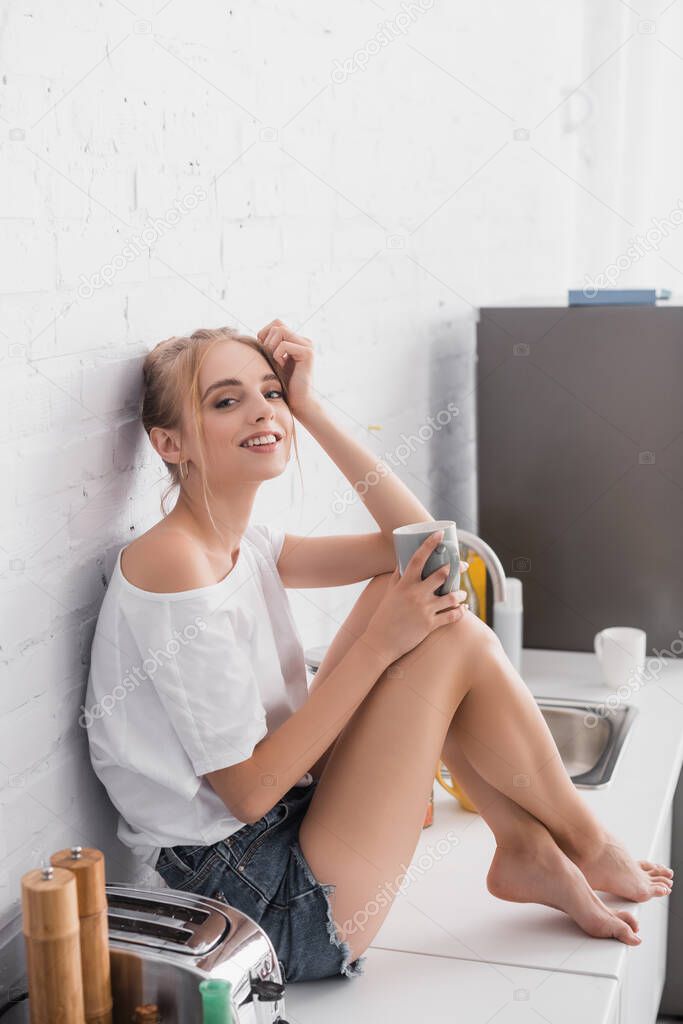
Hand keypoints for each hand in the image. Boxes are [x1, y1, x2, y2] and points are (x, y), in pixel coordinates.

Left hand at [256, 319, 315, 418]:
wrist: (298, 402)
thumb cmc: (284, 384)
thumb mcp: (273, 361)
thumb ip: (270, 346)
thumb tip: (258, 335)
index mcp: (297, 340)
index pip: (276, 323)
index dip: (265, 333)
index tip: (264, 350)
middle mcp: (304, 340)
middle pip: (277, 325)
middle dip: (267, 341)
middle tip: (270, 359)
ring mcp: (307, 345)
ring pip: (280, 331)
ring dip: (271, 347)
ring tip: (275, 362)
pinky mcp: (307, 353)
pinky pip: (284, 345)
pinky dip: (277, 355)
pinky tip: (281, 366)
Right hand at [363, 530, 468, 664]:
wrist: (380, 642)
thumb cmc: (384, 616)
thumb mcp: (389, 593)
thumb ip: (397, 577)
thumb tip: (403, 563)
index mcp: (404, 584)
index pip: (418, 558)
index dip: (430, 544)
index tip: (440, 533)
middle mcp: (415, 594)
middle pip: (441, 575)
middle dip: (455, 568)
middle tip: (463, 565)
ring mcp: (424, 610)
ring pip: (451, 597)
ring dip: (460, 593)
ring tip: (462, 593)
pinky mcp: (430, 625)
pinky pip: (452, 616)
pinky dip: (461, 611)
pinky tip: (464, 609)